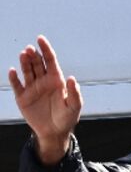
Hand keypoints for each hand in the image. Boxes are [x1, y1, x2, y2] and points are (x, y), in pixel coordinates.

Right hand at [9, 36, 81, 165]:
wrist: (54, 132)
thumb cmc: (67, 118)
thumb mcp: (74, 107)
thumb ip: (75, 93)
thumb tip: (71, 78)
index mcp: (56, 80)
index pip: (50, 61)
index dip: (46, 49)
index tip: (40, 39)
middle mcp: (43, 81)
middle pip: (37, 64)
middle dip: (34, 55)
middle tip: (30, 49)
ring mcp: (32, 88)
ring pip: (27, 71)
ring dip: (25, 62)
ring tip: (24, 54)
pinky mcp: (22, 97)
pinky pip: (17, 85)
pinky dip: (14, 78)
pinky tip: (13, 72)